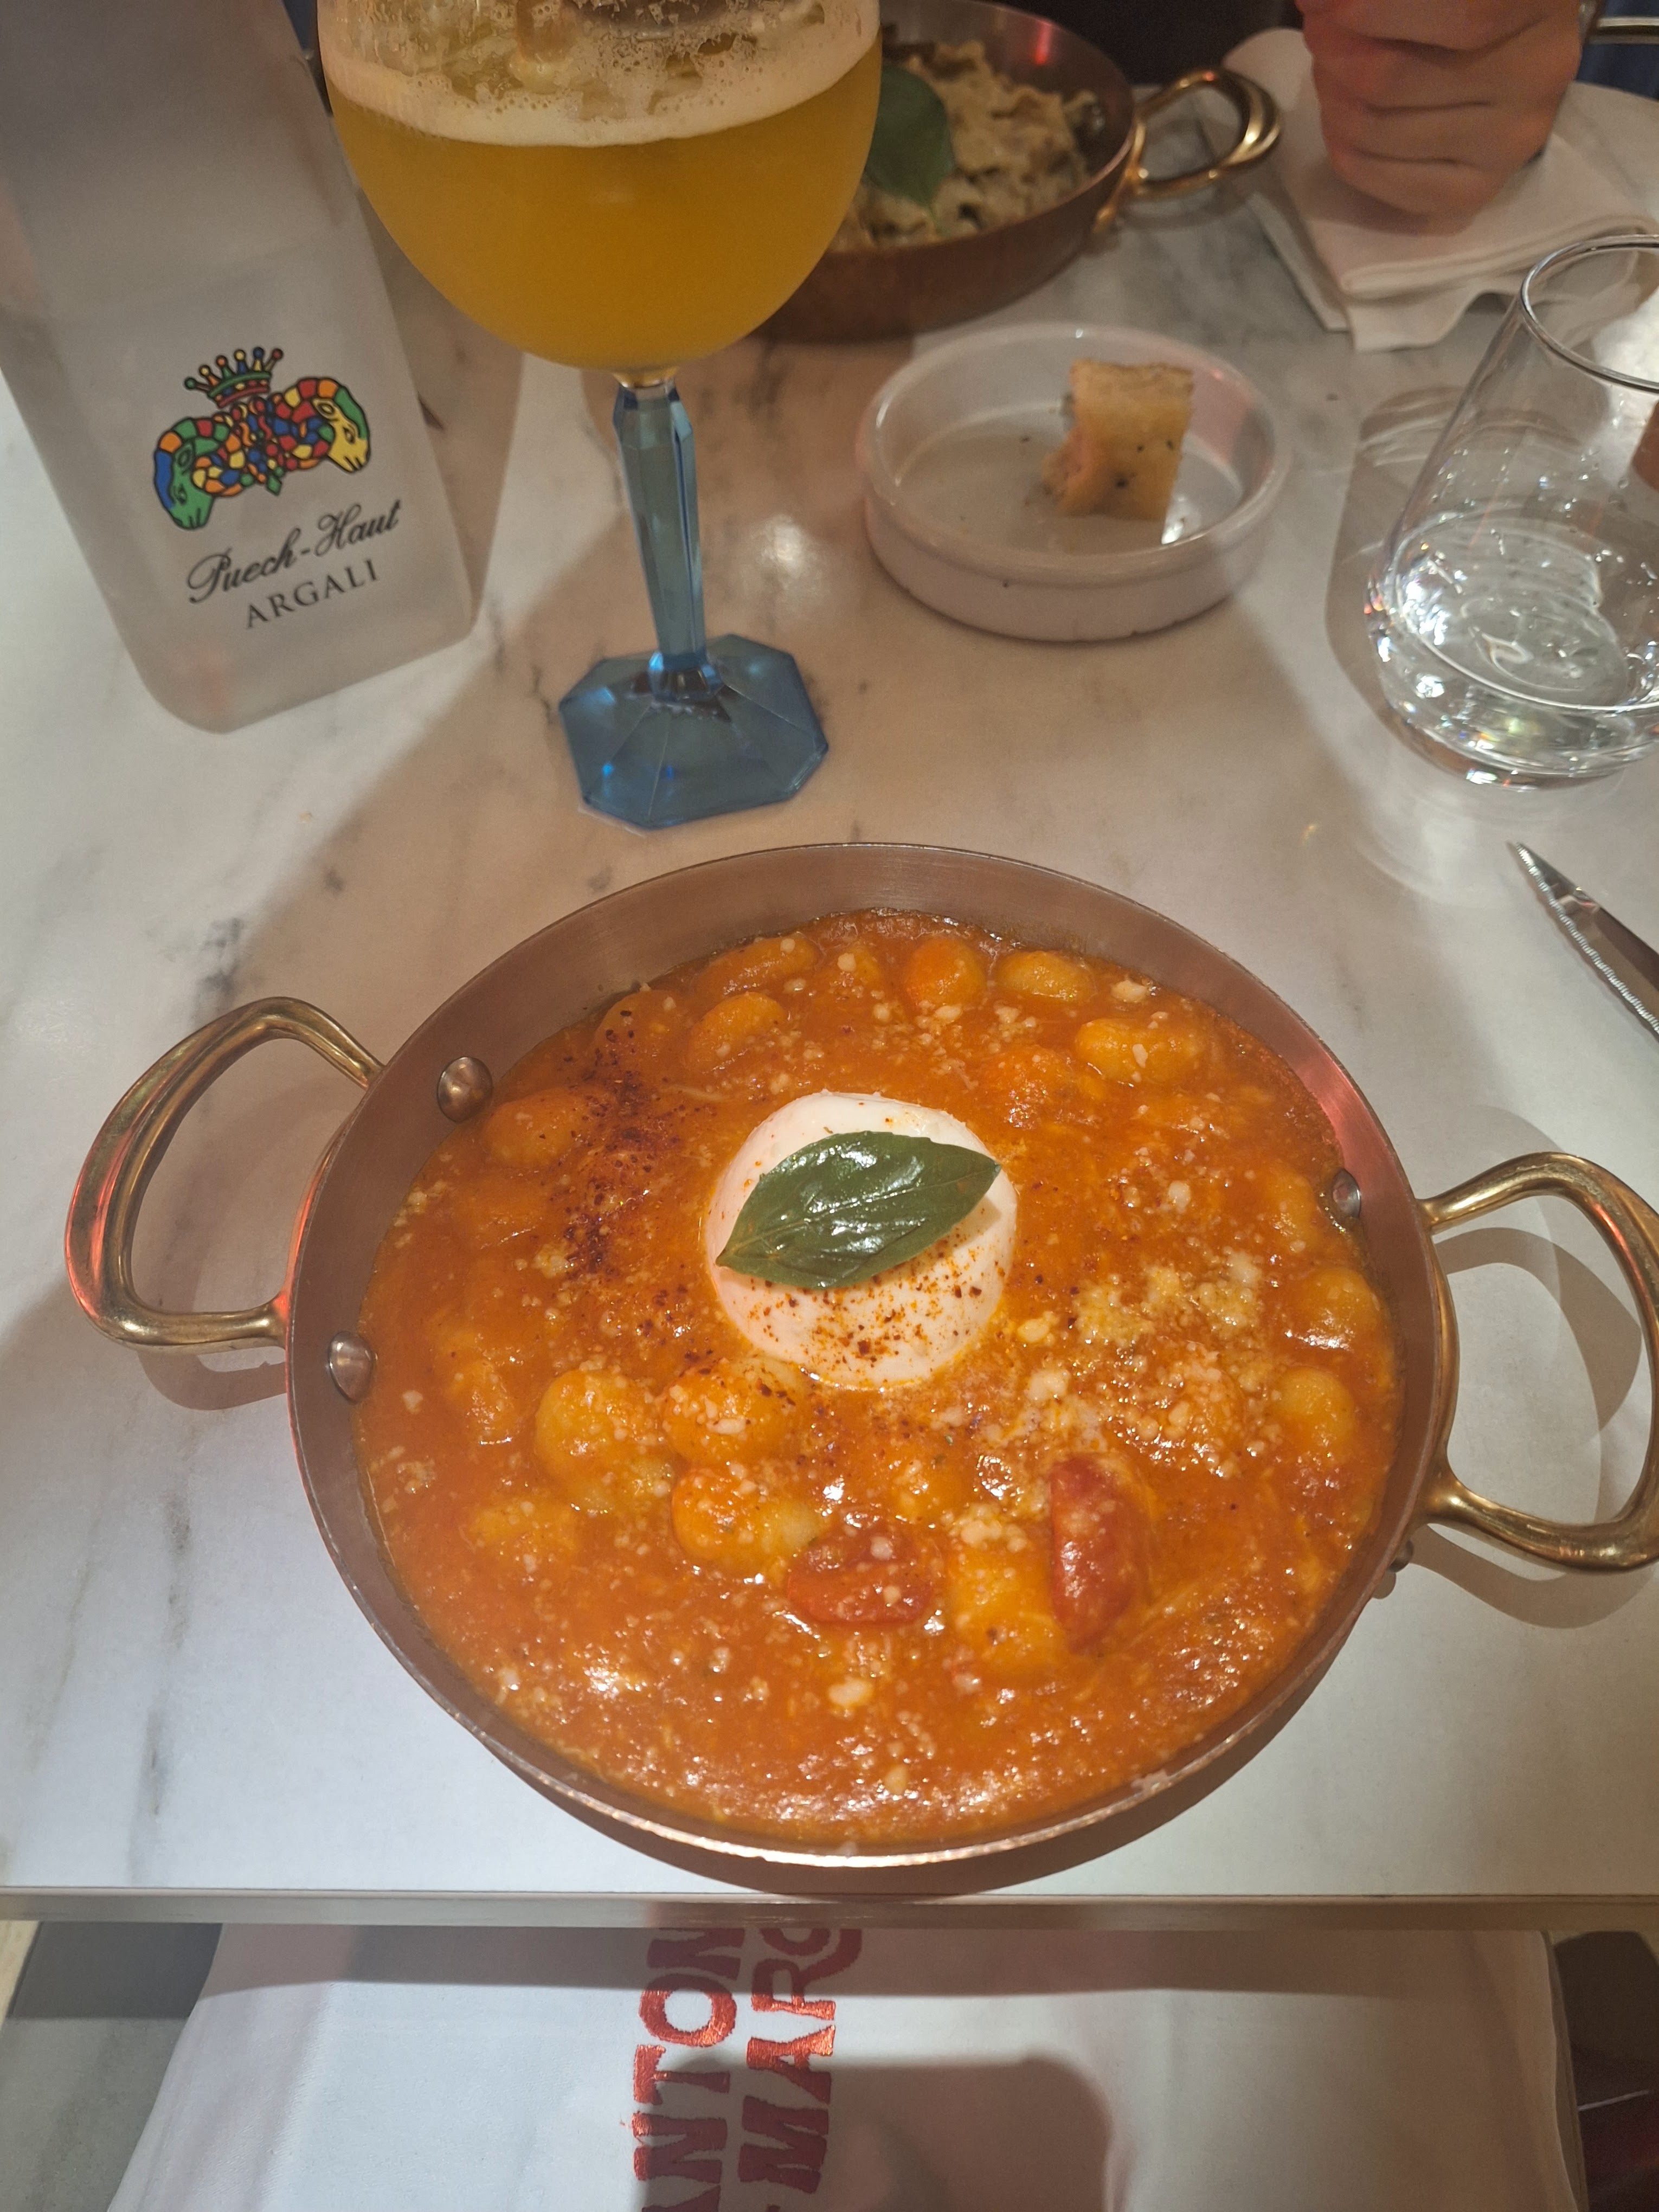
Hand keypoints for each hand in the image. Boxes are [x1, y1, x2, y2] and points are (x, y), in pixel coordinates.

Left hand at [1299, 0, 1584, 219]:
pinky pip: (1382, 180)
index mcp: (1541, 2)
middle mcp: (1538, 74)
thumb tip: (1318, 2)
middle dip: (1336, 53)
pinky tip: (1341, 117)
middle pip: (1396, 78)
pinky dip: (1342, 148)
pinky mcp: (1474, 191)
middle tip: (1318, 30)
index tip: (1317, 2)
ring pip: (1379, 129)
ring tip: (1331, 67)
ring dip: (1333, 96)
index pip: (1464, 15)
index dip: (1378, 11)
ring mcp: (1510, 141)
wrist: (1507, 47)